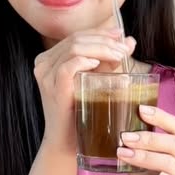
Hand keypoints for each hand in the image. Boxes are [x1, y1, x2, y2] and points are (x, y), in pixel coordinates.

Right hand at [33, 26, 135, 152]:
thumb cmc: (81, 112)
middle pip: (76, 39)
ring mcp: (45, 75)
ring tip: (118, 57)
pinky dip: (84, 62)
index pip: (77, 36)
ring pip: (74, 48)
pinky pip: (67, 67)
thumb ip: (110, 60)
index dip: (101, 32)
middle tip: (124, 50)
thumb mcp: (96, 80)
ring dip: (100, 49)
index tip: (121, 35)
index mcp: (51, 58)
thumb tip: (130, 41)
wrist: (66, 141)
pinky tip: (98, 64)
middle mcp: (43, 63)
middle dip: (104, 41)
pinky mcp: (52, 88)